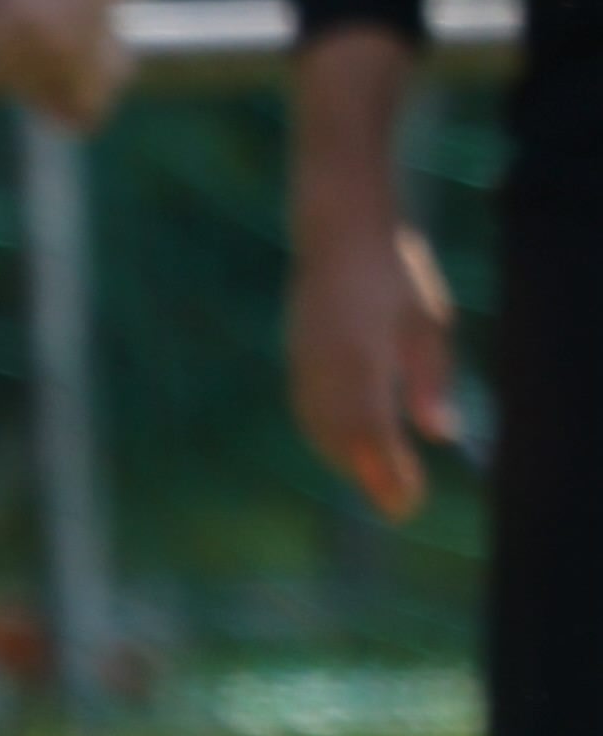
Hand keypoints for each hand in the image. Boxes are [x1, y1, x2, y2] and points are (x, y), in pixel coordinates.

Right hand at [290, 210, 459, 522]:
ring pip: (319, 429)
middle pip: (342, 440)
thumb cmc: (394, 273)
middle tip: (399, 503)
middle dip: (370, 475)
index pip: (373, 432)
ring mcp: (303, 364)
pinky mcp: (295, 360)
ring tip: (375, 481)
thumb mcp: (429, 322)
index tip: (410, 502)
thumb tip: (441, 435)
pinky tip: (343, 447)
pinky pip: (307, 411)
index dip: (389, 473)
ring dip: (347, 459)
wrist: (336, 232)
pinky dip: (327, 436)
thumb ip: (432, 380)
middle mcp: (324, 368)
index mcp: (362, 357)